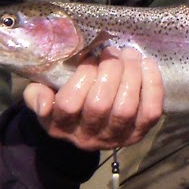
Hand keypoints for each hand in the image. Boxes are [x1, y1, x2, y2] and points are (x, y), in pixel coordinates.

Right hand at [24, 46, 164, 150]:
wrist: (82, 128)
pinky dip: (153, 87)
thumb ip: (36, 96)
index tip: (89, 56)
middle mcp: (88, 137)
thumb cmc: (59, 102)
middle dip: (110, 70)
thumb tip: (44, 103)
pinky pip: (150, 113)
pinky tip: (147, 65)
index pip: (69, 104)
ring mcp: (115, 138)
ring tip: (129, 54)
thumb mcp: (41, 97)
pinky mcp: (137, 134)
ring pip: (126, 108)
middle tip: (112, 50)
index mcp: (60, 126)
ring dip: (131, 75)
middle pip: (101, 105)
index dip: (82, 76)